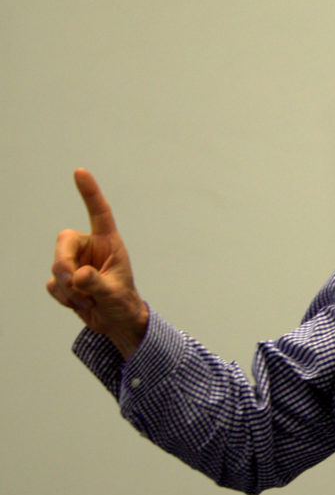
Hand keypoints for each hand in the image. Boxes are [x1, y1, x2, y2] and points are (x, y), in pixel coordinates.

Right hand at [47, 169, 147, 358]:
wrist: (116, 322)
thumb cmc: (122, 303)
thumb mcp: (115, 294)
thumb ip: (97, 283)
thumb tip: (79, 275)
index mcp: (108, 243)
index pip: (99, 213)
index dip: (89, 192)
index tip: (80, 172)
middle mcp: (90, 249)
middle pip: (63, 243)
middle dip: (63, 264)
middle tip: (74, 283)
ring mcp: (75, 263)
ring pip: (56, 267)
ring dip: (69, 289)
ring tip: (89, 300)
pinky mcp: (64, 279)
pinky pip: (53, 285)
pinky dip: (64, 298)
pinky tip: (81, 303)